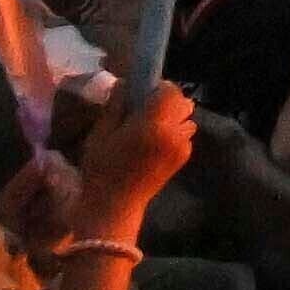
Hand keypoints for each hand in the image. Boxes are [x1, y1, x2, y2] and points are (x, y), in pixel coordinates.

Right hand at [64, 76, 198, 226]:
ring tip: (151, 129)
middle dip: (167, 102)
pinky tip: (155, 145)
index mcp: (154, 124)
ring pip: (187, 120)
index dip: (158, 88)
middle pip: (184, 103)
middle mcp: (174, 133)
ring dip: (174, 118)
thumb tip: (125, 83)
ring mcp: (182, 147)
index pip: (170, 91)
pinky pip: (185, 136)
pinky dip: (175, 134)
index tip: (143, 94)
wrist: (114, 206)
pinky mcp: (183, 159)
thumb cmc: (102, 168)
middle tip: (146, 111)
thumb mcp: (101, 133)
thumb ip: (116, 105)